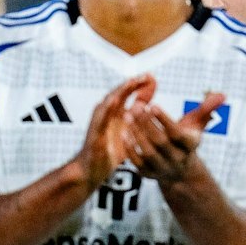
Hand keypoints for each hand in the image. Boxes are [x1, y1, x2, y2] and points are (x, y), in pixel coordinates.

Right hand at [77, 74, 151, 190]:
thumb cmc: (110, 151)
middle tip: (146, 75)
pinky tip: (115, 100)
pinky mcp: (93, 132)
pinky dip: (107, 107)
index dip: (140, 86)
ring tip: (132, 81)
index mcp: (116, 114)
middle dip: (132, 84)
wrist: (93, 169)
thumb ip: (137, 119)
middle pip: (120, 93)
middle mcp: (107, 114)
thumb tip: (146, 106)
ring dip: (120, 90)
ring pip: (109, 101)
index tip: (153, 78)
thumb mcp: (129, 133)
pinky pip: (100, 117)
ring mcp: (99, 122)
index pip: (128, 95)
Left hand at [125, 84, 222, 189]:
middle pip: (161, 142)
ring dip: (137, 134)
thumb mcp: (196, 125)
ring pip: (148, 152)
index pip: (177, 134)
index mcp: (190, 146)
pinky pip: (137, 162)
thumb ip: (207, 109)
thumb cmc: (185, 139)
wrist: (179, 170)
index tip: (153, 105)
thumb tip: (222, 94)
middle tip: (135, 107)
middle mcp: (178, 159)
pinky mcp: (148, 174)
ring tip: (127, 116)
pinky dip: (130, 148)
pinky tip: (124, 132)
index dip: (164, 121)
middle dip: (147, 124)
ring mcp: (163, 168)